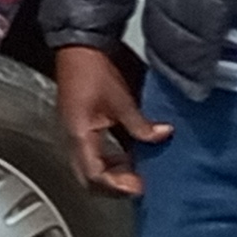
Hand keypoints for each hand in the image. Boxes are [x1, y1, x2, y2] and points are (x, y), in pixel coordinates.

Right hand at [54, 44, 160, 197]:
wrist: (78, 49)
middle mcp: (73, 138)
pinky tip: (127, 156)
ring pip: (90, 168)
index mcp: (80, 135)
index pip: (94, 174)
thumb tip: (163, 134)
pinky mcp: (82, 127)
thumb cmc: (91, 70)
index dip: (117, 185)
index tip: (139, 187)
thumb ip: (140, 123)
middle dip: (112, 186)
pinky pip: (93, 154)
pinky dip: (110, 161)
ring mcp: (76, 133)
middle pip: (87, 178)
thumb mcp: (121, 99)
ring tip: (135, 173)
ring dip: (112, 174)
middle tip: (137, 186)